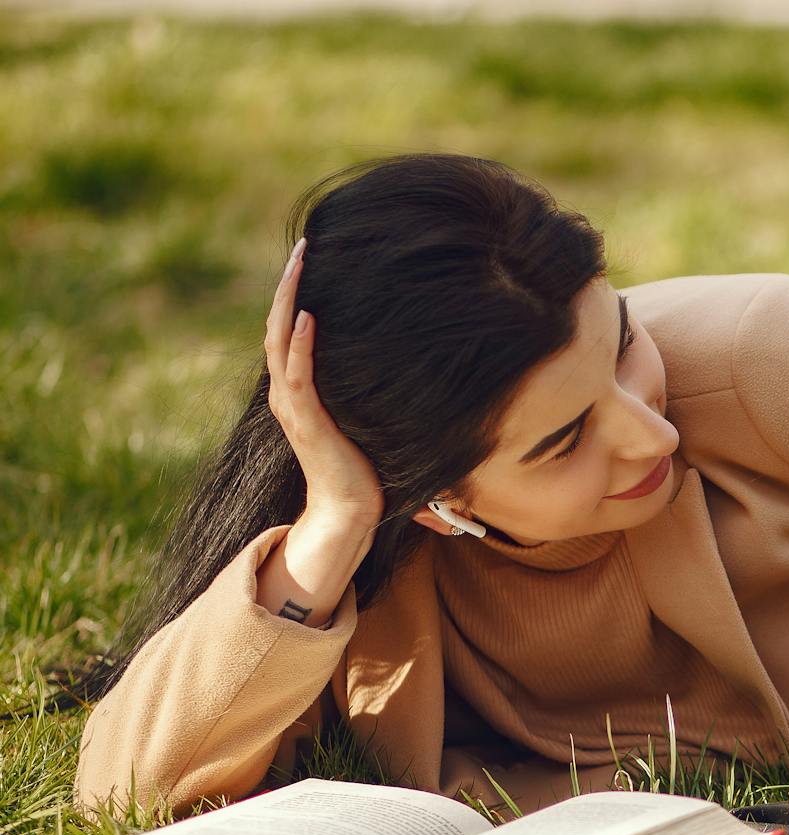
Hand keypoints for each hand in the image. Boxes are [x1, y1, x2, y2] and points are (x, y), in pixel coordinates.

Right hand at [264, 237, 382, 533]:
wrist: (348, 509)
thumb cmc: (361, 469)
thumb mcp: (358, 418)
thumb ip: (357, 391)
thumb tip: (388, 364)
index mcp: (294, 390)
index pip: (285, 330)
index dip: (291, 294)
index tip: (305, 260)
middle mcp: (285, 393)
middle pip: (276, 325)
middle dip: (287, 284)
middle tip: (301, 246)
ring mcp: (292, 406)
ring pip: (279, 340)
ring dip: (288, 300)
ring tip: (299, 264)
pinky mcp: (306, 421)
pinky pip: (299, 374)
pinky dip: (300, 343)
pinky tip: (307, 316)